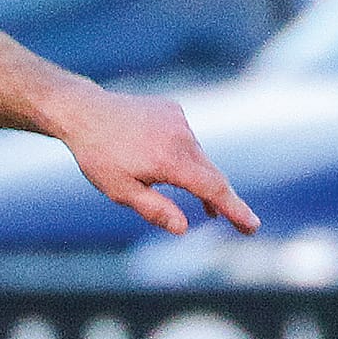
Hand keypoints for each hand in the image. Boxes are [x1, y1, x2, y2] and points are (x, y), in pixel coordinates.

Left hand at [57, 92, 257, 237]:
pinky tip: (155, 156)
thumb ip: (155, 210)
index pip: (213, 189)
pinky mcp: (174, 110)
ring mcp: (179, 120)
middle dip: (221, 199)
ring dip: (194, 176)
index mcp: (170, 160)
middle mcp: (181, 137)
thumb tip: (184, 228)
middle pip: (211, 174)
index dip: (235, 210)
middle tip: (233, 224)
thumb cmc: (99, 156)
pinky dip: (181, 153)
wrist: (84, 112)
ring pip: (198, 157)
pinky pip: (185, 139)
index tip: (252, 226)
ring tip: (181, 193)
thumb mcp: (121, 191)